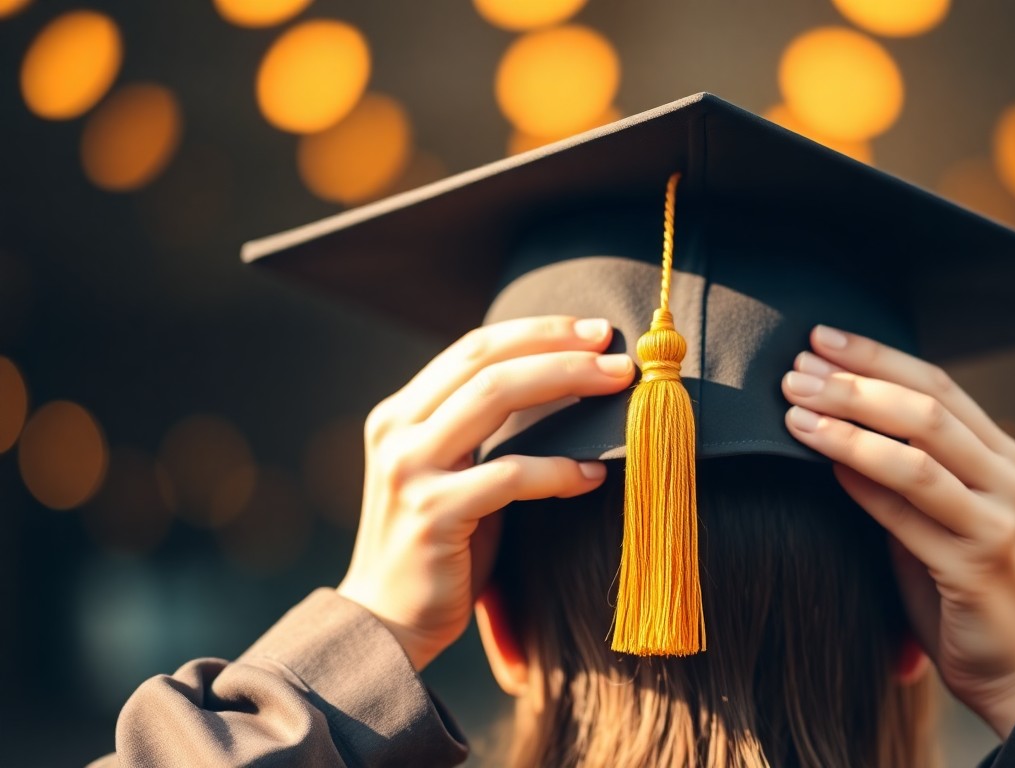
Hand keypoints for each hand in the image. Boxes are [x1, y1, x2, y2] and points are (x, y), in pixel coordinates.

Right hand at [337, 316, 634, 669]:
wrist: (386, 623)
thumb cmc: (439, 548)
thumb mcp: (452, 474)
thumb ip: (481, 431)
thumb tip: (560, 387)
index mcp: (400, 413)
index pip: (474, 347)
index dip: (538, 331)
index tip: (594, 331)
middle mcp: (397, 430)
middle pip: (486, 360)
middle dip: (558, 346)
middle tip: (617, 352)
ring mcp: (410, 469)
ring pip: (495, 396)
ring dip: (565, 383)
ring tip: (616, 389)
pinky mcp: (432, 513)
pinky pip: (509, 476)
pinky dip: (559, 470)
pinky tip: (593, 474)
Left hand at [780, 324, 1014, 738]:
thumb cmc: (965, 588)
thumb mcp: (944, 515)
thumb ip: (911, 470)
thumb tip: (837, 417)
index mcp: (1003, 455)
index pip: (937, 384)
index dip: (876, 356)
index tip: (820, 339)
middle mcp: (1008, 478)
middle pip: (926, 408)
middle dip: (854, 383)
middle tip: (796, 371)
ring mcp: (996, 521)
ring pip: (917, 455)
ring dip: (849, 427)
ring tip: (795, 411)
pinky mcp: (974, 567)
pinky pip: (906, 515)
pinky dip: (861, 483)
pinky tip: (821, 462)